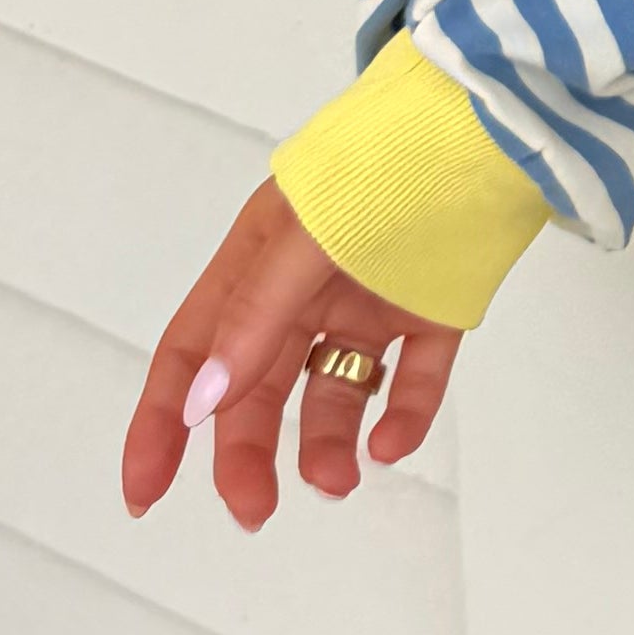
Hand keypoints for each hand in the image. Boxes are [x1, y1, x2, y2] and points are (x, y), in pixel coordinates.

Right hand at [124, 179, 457, 529]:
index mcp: (255, 263)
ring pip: (332, 394)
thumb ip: (257, 315)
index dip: (161, 424)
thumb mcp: (304, 235)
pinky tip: (393, 442)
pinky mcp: (431, 312)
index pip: (191, 354)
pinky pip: (410, 380)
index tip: (144, 496)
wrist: (489, 122)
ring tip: (341, 481)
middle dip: (247, 454)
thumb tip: (203, 402)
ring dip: (327, 445)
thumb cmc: (382, 162)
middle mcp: (303, 290)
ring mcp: (368, 303)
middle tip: (256, 511)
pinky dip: (403, 418)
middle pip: (257, 390)